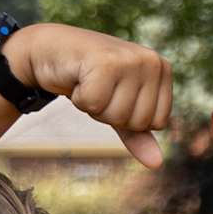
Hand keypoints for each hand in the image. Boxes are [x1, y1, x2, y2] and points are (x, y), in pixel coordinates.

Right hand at [7, 23, 173, 169]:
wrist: (50, 50)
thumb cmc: (89, 78)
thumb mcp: (118, 106)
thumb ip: (138, 134)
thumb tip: (156, 164)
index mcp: (162, 70)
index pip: (157, 123)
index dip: (128, 118)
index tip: (114, 93)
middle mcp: (151, 61)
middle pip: (138, 121)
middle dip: (110, 113)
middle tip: (98, 86)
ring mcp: (130, 59)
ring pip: (117, 115)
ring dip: (94, 105)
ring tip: (88, 81)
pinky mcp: (105, 62)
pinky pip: (95, 104)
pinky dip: (80, 98)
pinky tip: (77, 77)